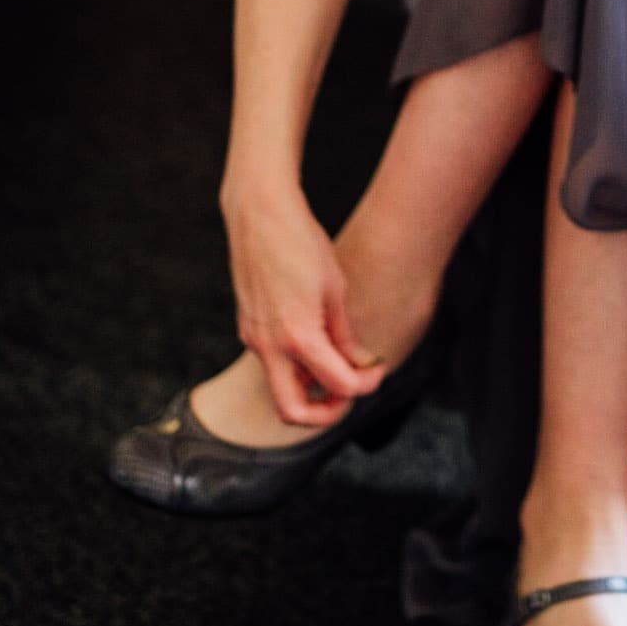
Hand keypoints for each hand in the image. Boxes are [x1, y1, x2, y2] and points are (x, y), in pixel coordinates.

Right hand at [218, 177, 386, 426]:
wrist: (260, 212)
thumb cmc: (302, 242)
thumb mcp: (335, 289)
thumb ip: (345, 335)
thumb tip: (361, 364)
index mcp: (298, 336)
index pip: (338, 386)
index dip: (366, 385)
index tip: (377, 370)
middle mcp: (269, 345)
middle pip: (292, 412)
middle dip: (326, 413)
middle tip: (351, 393)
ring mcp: (254, 338)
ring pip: (280, 388)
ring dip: (311, 389)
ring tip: (341, 364)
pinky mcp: (248, 327)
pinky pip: (273, 362)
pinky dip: (297, 366)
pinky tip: (320, 342)